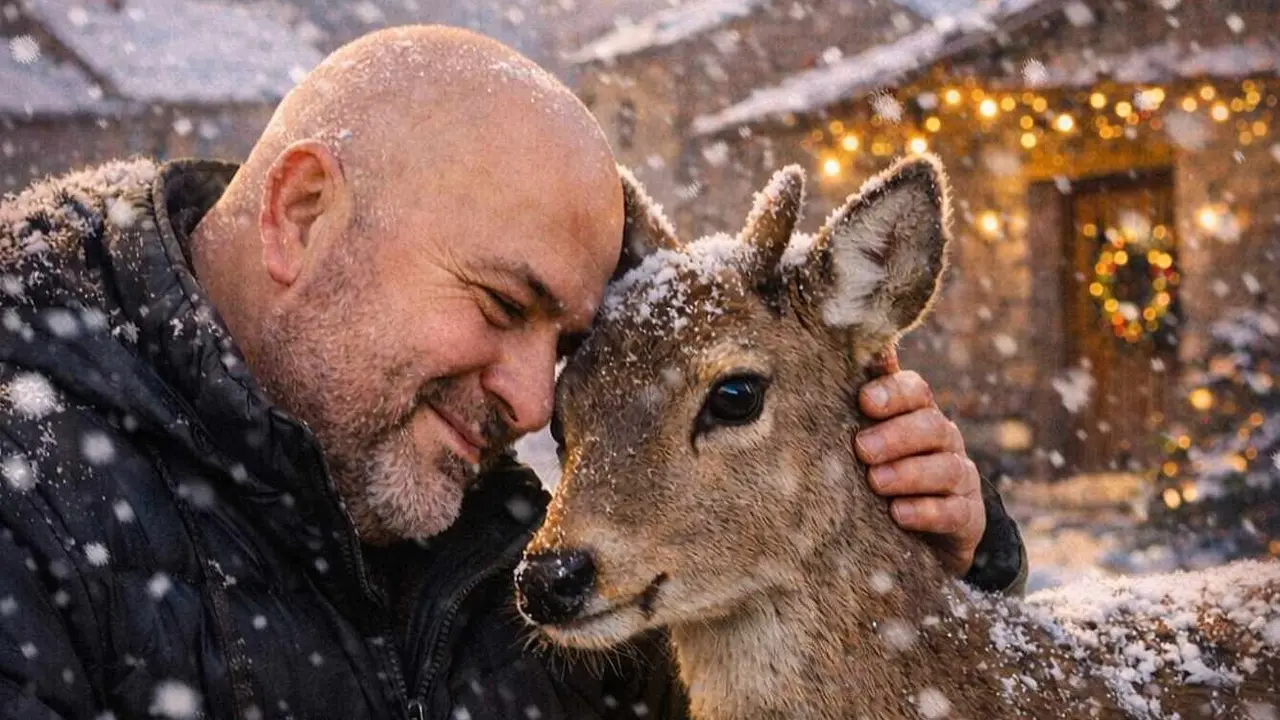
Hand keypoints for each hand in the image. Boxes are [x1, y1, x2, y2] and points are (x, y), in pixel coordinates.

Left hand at [853, 348, 984, 575]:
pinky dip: (926, 512)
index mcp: (919, 414)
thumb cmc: (889, 465)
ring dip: (909, 474)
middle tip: (861, 449)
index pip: (915, 391)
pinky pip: (953, 512)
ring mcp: (960, 479)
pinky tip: (898, 514)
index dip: (893, 392)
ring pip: (945, 468)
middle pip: (930, 426)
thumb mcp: (875, 431)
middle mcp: (944, 440)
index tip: (864, 401)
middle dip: (895, 436)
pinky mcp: (967, 517)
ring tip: (875, 482)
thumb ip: (871, 392)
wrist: (928, 527)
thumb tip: (866, 343)